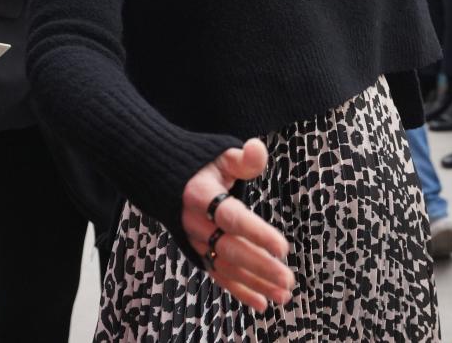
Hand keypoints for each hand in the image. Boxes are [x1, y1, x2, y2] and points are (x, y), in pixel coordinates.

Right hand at [182, 139, 294, 310]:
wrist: (162, 180)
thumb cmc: (201, 165)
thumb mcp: (220, 154)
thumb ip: (243, 158)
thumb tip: (257, 148)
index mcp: (201, 194)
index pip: (231, 217)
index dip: (257, 233)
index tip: (284, 248)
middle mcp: (195, 222)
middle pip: (229, 249)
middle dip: (260, 266)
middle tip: (288, 279)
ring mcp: (195, 241)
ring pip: (226, 267)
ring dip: (255, 283)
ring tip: (284, 295)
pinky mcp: (197, 253)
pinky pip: (219, 275)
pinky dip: (240, 291)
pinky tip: (263, 302)